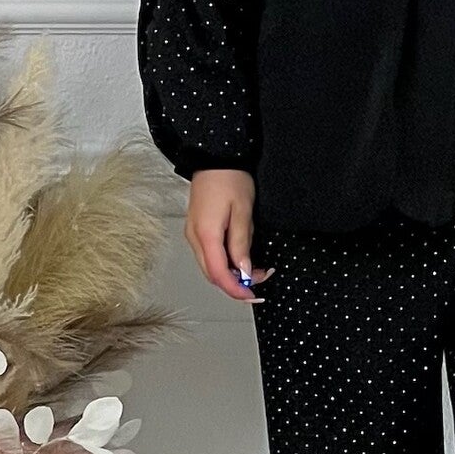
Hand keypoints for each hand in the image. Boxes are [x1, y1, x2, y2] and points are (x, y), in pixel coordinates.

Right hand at [185, 169, 275, 301]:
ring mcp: (194, 234)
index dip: (236, 290)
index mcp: (206, 235)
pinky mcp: (198, 229)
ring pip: (211, 266)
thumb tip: (244, 270)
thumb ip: (241, 245)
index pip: (219, 275)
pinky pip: (210, 255)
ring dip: (232, 274)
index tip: (252, 296)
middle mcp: (195, 237)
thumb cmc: (230, 178)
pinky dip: (226, 263)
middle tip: (260, 282)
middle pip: (213, 275)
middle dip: (237, 284)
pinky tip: (241, 259)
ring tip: (256, 269)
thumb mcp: (243, 213)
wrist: (215, 157)